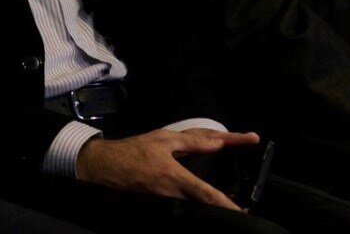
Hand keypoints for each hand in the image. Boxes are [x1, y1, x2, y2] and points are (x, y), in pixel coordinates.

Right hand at [77, 128, 259, 211]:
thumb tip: (218, 143)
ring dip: (210, 208)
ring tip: (227, 207)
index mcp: (177, 177)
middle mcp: (174, 195)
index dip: (227, 204)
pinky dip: (195, 207)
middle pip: (204, 207)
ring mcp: (166, 203)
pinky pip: (182, 208)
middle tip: (241, 210)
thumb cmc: (135, 151)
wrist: (106, 166)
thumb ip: (193, 142)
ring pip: (194, 209)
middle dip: (224, 209)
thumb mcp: (163, 139)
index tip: (243, 211)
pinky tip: (202, 204)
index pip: (208, 195)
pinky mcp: (159, 206)